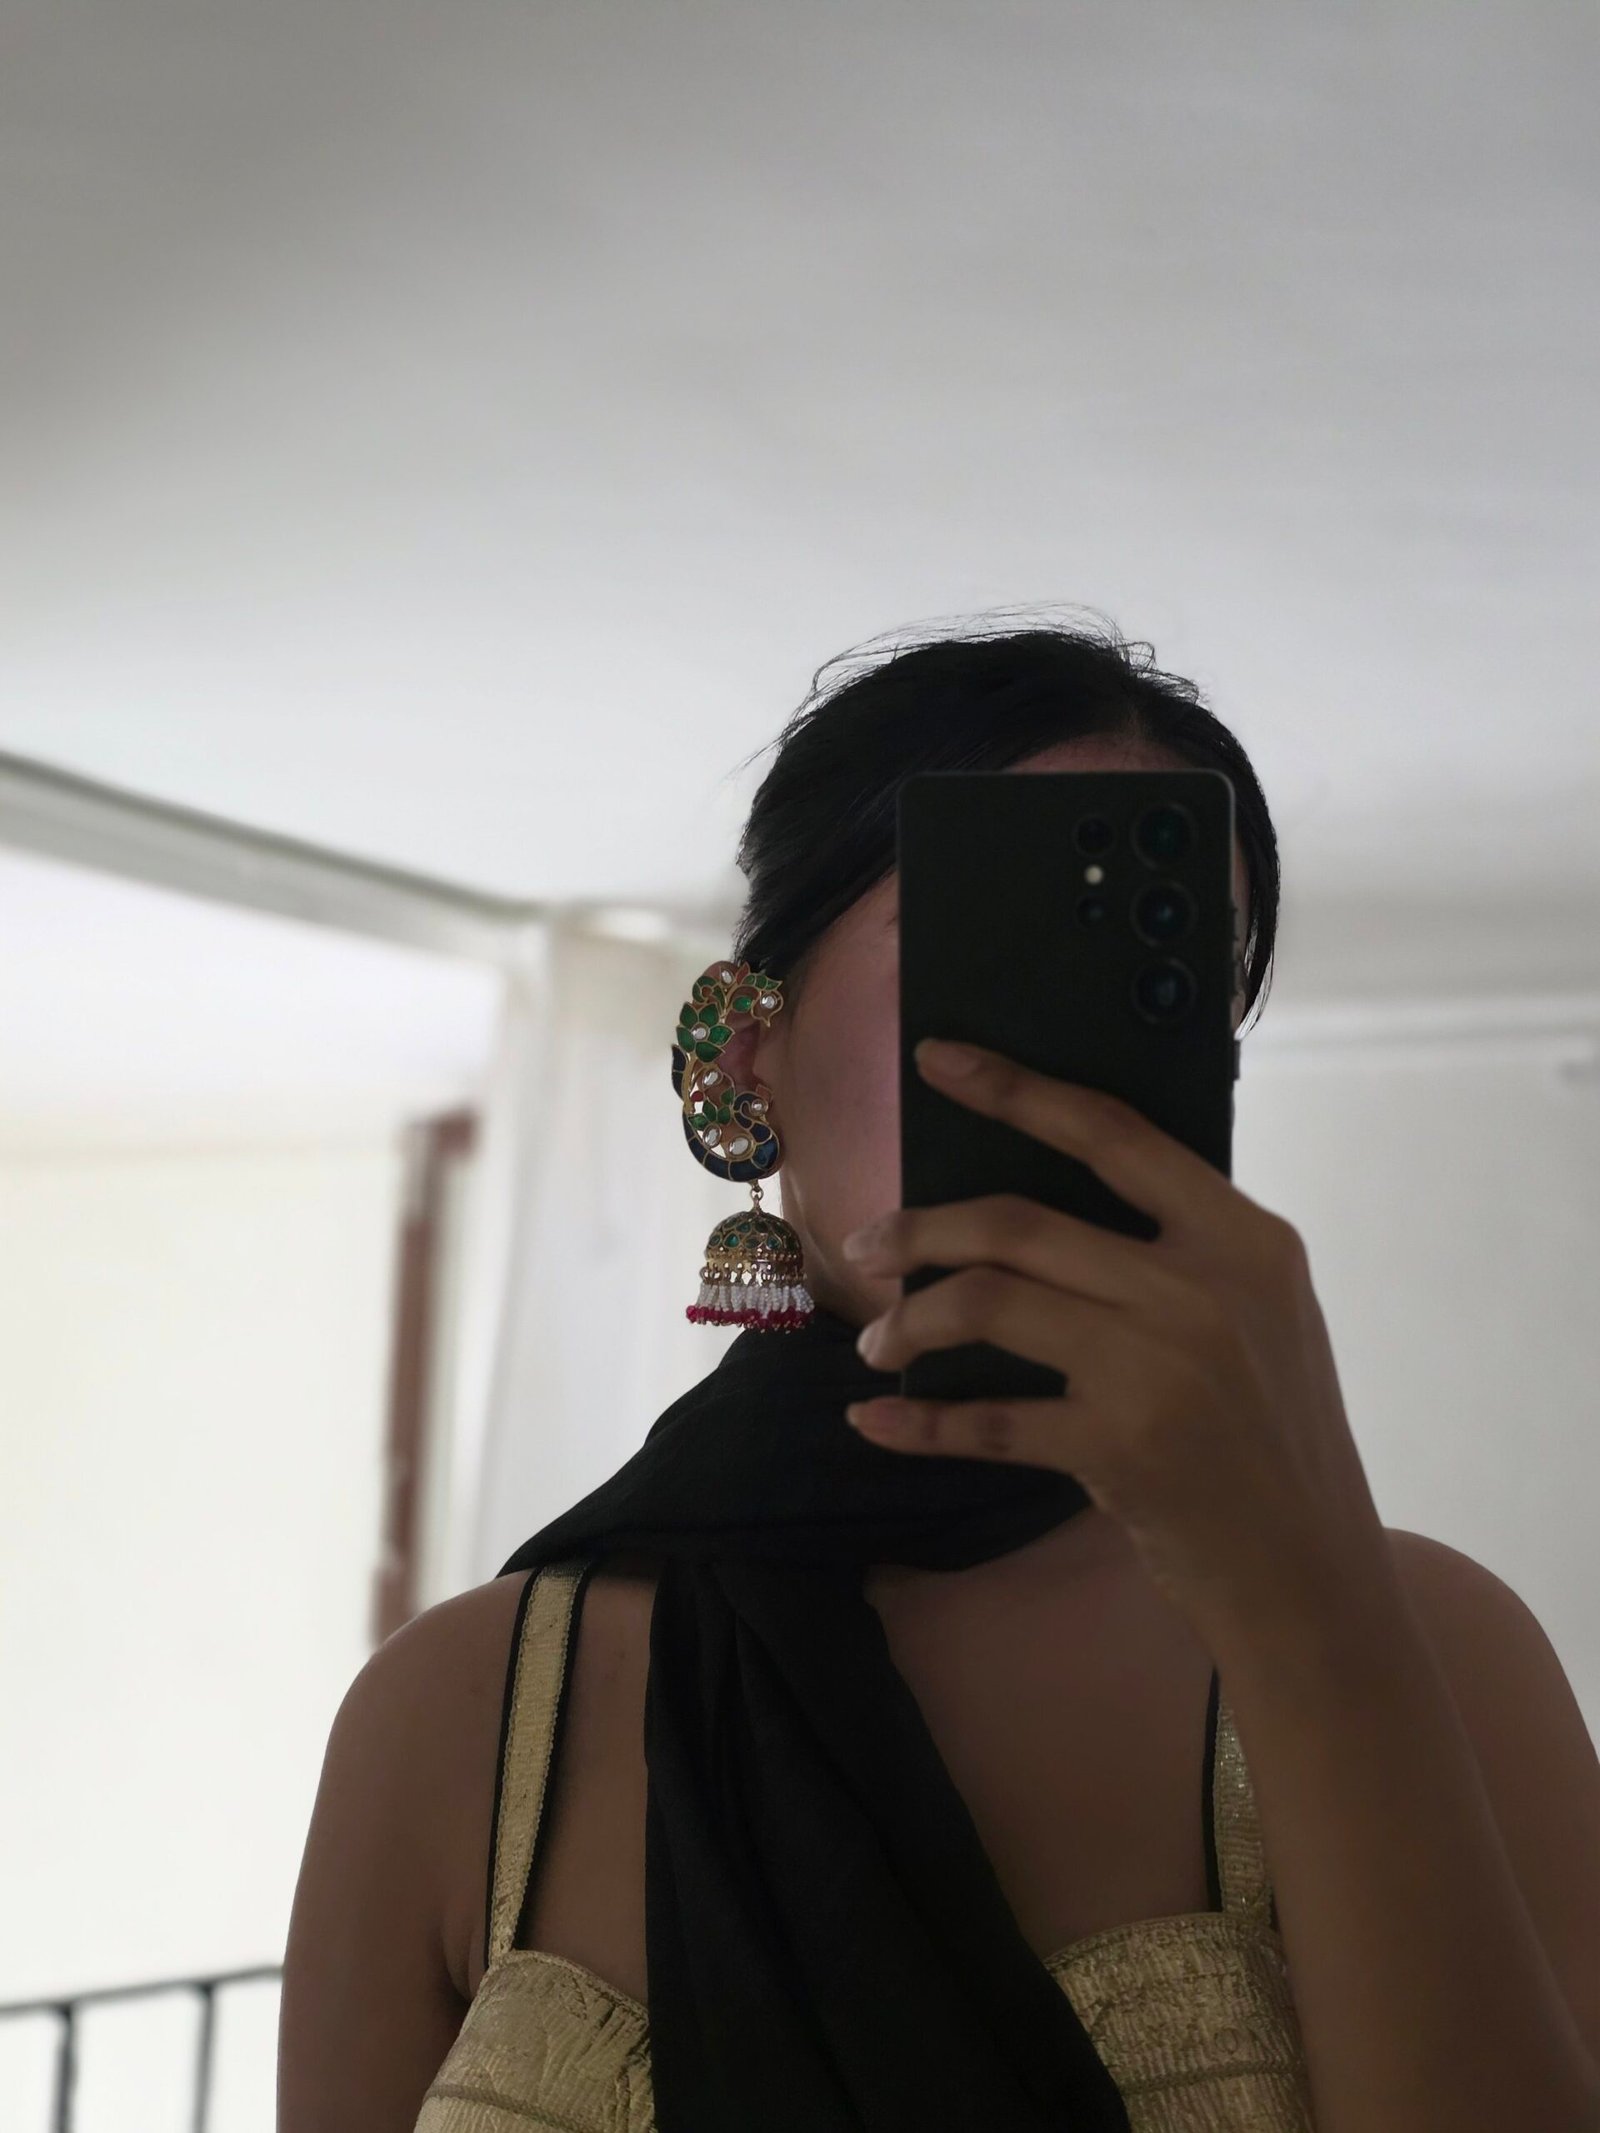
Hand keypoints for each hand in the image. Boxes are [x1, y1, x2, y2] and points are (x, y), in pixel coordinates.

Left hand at [841, 1037, 1394, 1654]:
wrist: (1312, 1577)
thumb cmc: (1274, 1440)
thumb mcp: (1264, 1318)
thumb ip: (1183, 1252)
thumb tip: (1049, 1205)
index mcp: (1246, 1238)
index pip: (1112, 1134)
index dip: (1015, 1089)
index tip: (938, 1060)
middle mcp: (1205, 1287)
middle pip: (1019, 1222)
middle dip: (922, 1230)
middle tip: (869, 1247)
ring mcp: (1162, 1365)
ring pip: (988, 1302)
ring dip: (911, 1319)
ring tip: (878, 1343)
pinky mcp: (1122, 1446)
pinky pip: (987, 1418)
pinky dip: (919, 1423)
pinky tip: (875, 1424)